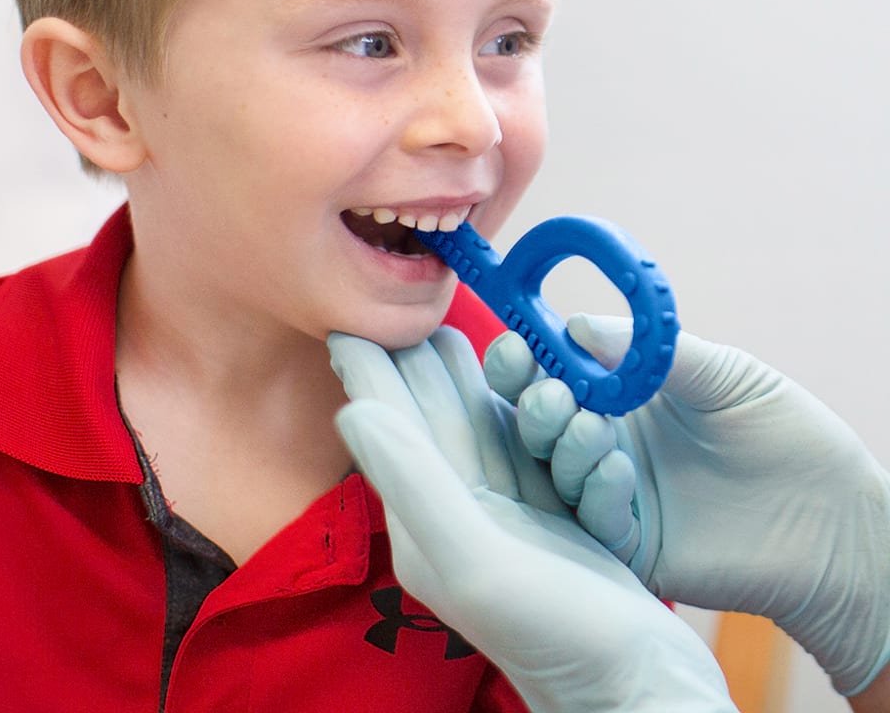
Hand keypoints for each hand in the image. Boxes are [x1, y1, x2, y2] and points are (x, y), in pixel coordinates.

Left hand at [329, 328, 735, 712]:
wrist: (636, 686)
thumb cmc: (554, 635)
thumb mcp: (473, 560)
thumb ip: (413, 482)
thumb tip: (352, 409)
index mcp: (423, 517)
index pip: (387, 425)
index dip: (366, 370)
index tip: (342, 318)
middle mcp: (455, 508)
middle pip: (428, 414)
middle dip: (410, 358)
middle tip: (392, 303)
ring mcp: (500, 509)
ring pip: (472, 420)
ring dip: (457, 372)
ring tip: (440, 323)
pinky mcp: (545, 511)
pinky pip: (518, 439)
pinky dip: (509, 400)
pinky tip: (507, 372)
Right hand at [487, 315, 889, 697]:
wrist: (836, 517)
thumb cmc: (785, 432)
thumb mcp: (723, 373)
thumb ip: (650, 350)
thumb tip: (577, 326)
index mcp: (619, 394)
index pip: (550, 370)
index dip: (525, 358)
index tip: (519, 345)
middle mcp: (606, 441)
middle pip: (535, 420)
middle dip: (532, 402)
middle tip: (553, 394)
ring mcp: (615, 493)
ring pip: (554, 469)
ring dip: (563, 444)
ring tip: (596, 429)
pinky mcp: (632, 544)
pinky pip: (592, 518)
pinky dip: (595, 491)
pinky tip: (619, 473)